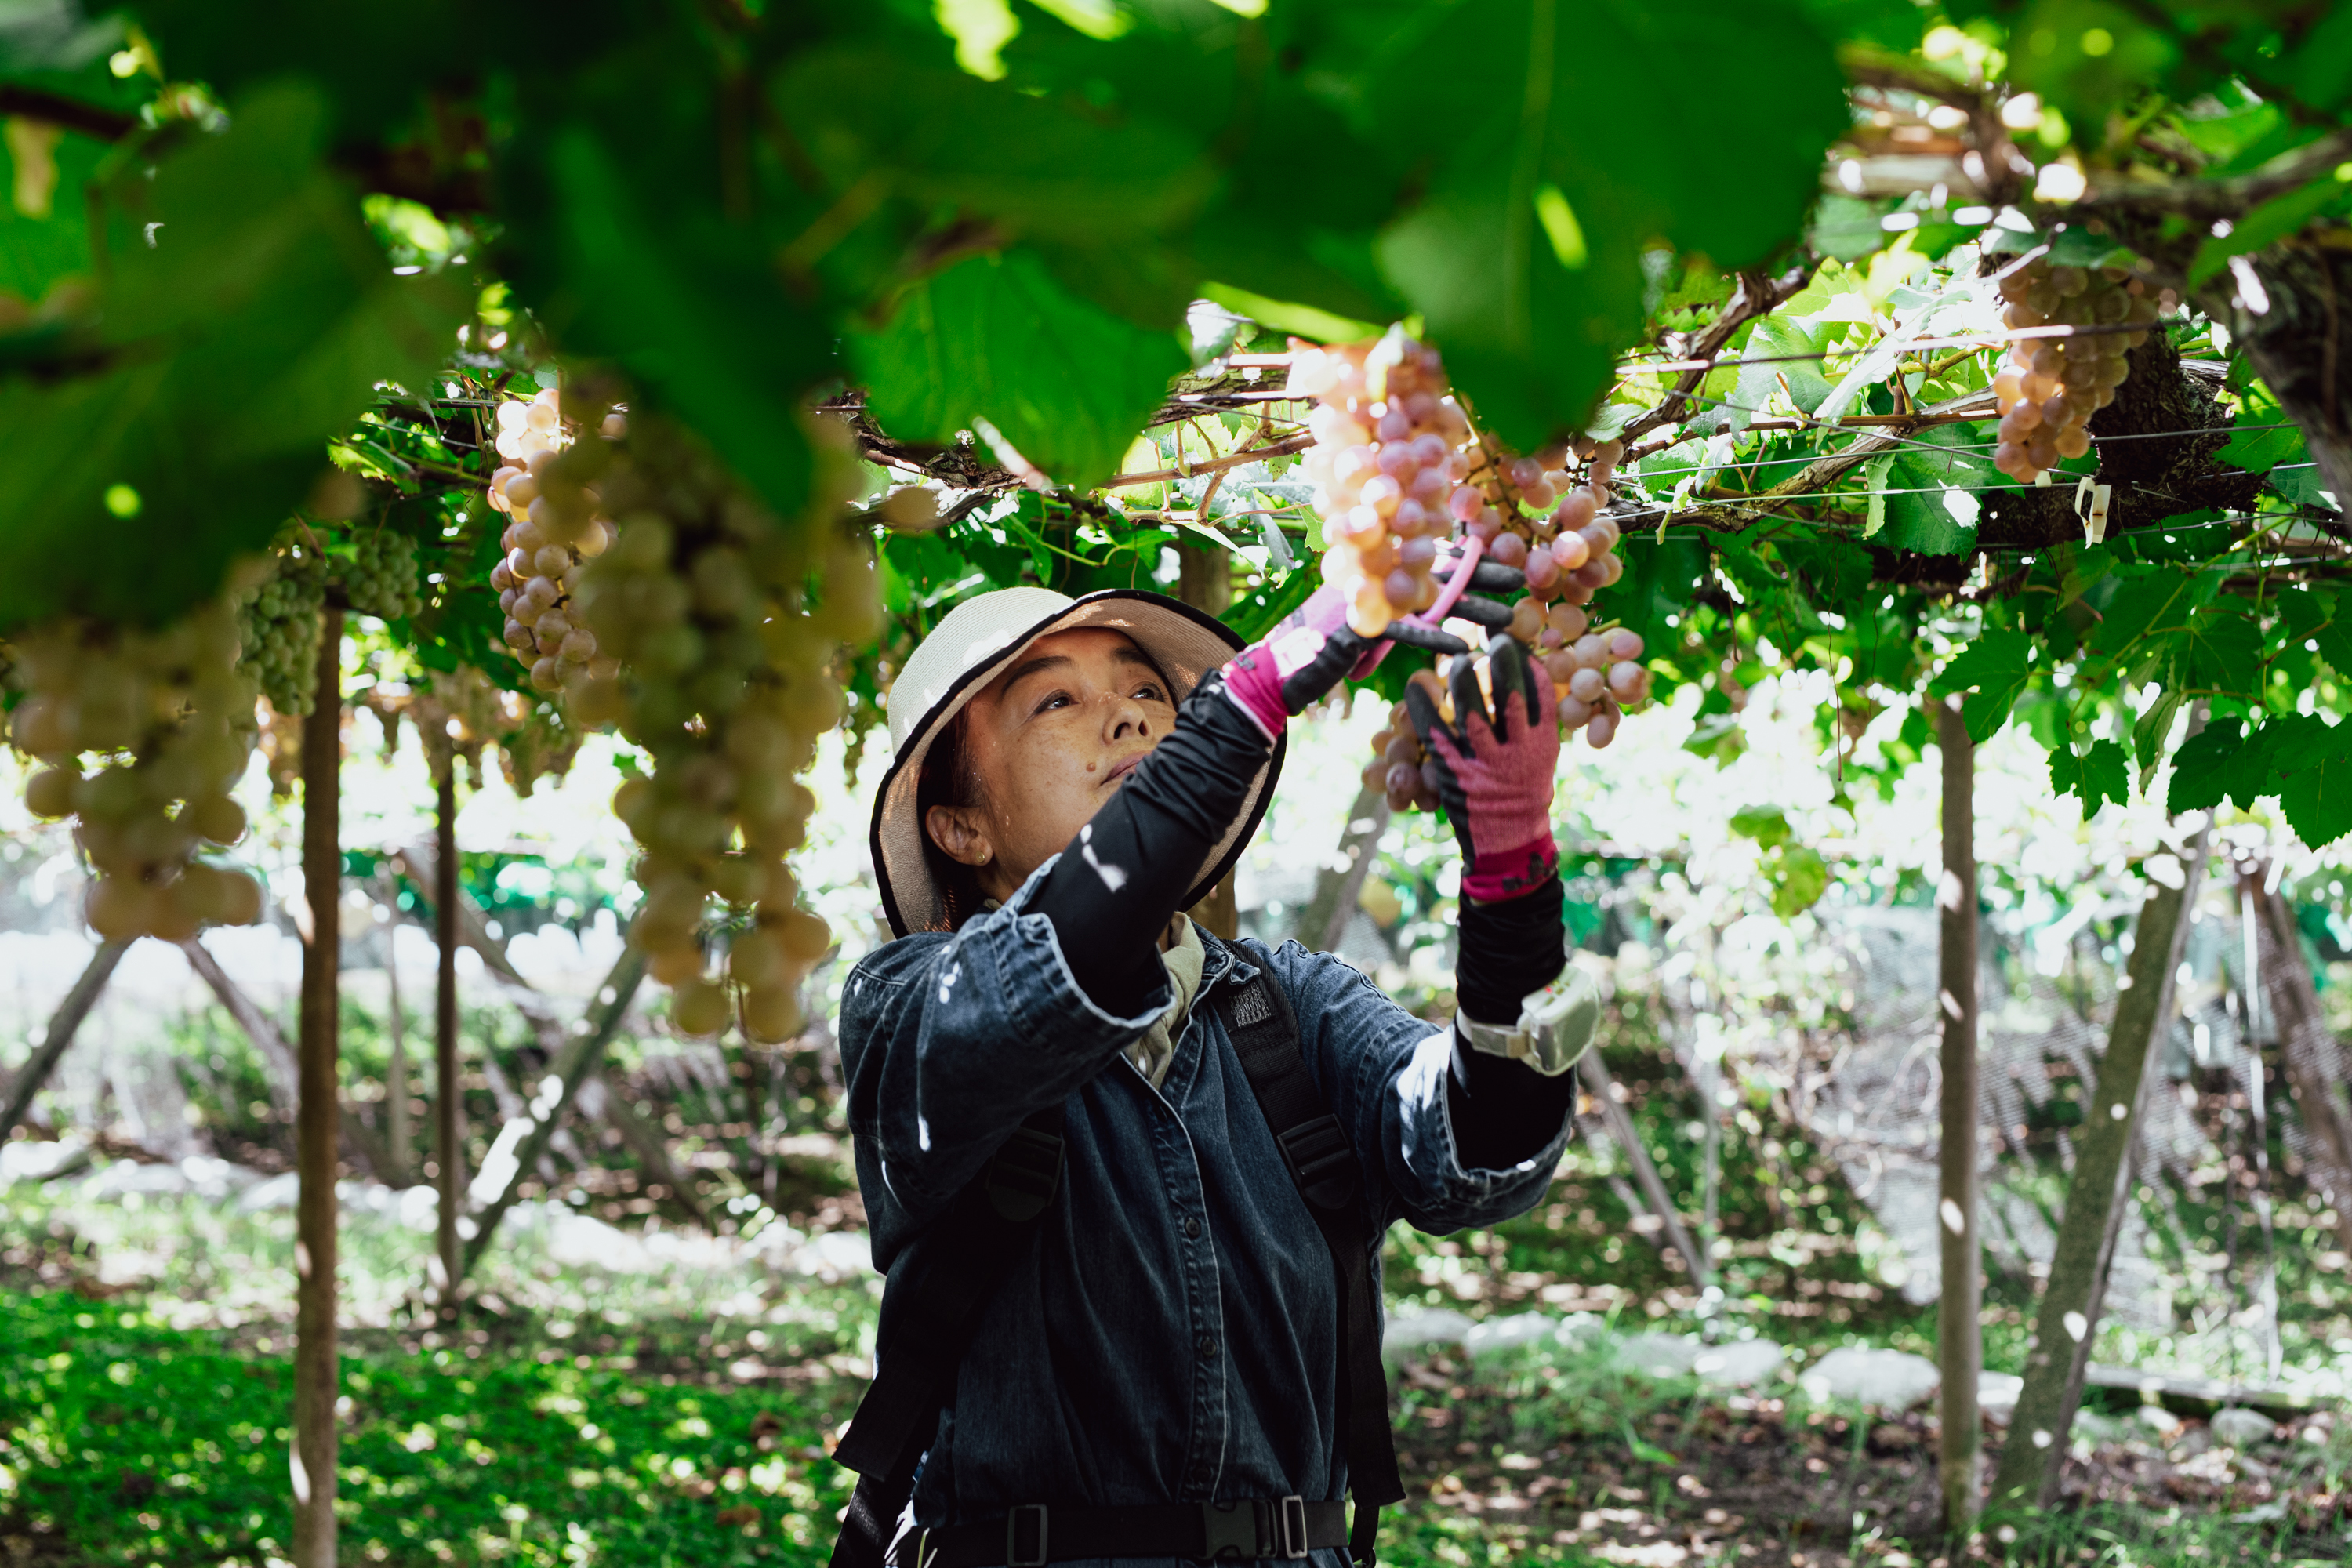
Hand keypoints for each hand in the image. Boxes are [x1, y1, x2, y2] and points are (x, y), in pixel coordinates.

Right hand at [1221, 556, 1527, 735]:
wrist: (1277, 668)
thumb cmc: (1323, 648)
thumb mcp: (1368, 621)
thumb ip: (1398, 606)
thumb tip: (1435, 602)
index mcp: (1378, 567)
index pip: (1431, 555)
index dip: (1471, 559)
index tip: (1511, 564)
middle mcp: (1372, 573)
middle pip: (1437, 568)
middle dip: (1482, 575)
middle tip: (1524, 580)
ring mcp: (1363, 597)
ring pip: (1427, 597)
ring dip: (1472, 607)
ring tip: (1510, 619)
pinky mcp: (1355, 626)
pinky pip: (1402, 631)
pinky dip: (1433, 640)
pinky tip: (1463, 650)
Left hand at [1405, 635, 1559, 902]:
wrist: (1507, 840)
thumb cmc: (1525, 789)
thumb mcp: (1541, 753)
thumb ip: (1533, 717)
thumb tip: (1524, 668)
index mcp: (1543, 742)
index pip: (1538, 691)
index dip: (1524, 661)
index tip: (1511, 639)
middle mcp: (1517, 750)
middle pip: (1508, 695)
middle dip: (1499, 663)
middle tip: (1489, 642)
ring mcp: (1485, 762)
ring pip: (1471, 711)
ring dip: (1462, 680)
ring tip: (1457, 662)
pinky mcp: (1454, 773)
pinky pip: (1434, 731)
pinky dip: (1423, 705)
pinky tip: (1417, 685)